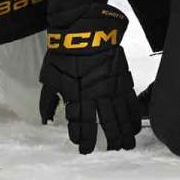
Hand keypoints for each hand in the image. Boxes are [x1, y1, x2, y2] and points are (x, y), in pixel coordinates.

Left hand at [39, 4, 140, 153]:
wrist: (84, 30)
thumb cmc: (63, 53)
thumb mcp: (50, 76)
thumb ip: (48, 100)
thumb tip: (46, 120)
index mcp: (77, 96)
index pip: (81, 124)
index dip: (83, 138)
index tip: (83, 148)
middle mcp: (97, 95)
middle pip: (105, 124)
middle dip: (109, 140)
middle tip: (111, 150)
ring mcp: (112, 87)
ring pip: (121, 116)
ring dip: (124, 132)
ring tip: (126, 145)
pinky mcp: (123, 79)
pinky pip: (130, 102)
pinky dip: (133, 116)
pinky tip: (134, 127)